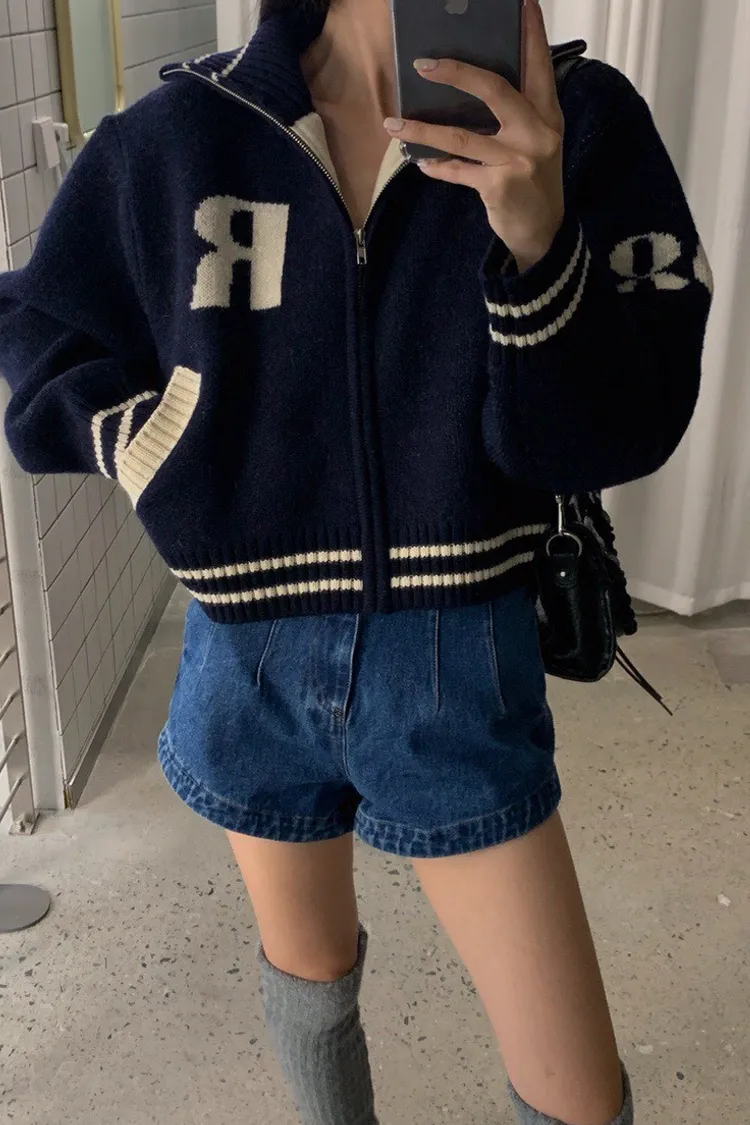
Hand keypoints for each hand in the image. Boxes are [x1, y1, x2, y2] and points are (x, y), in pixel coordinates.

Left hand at [384, 0, 564, 271]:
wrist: (543, 233)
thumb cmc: (532, 180)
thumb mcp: (535, 141)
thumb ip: (515, 113)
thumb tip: (469, 84)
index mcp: (547, 114)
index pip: (538, 64)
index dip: (530, 31)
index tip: (521, 0)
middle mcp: (537, 132)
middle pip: (494, 90)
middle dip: (457, 73)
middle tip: (422, 63)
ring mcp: (518, 160)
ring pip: (463, 136)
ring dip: (423, 130)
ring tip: (393, 124)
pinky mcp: (500, 186)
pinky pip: (458, 171)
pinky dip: (436, 167)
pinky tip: (418, 162)